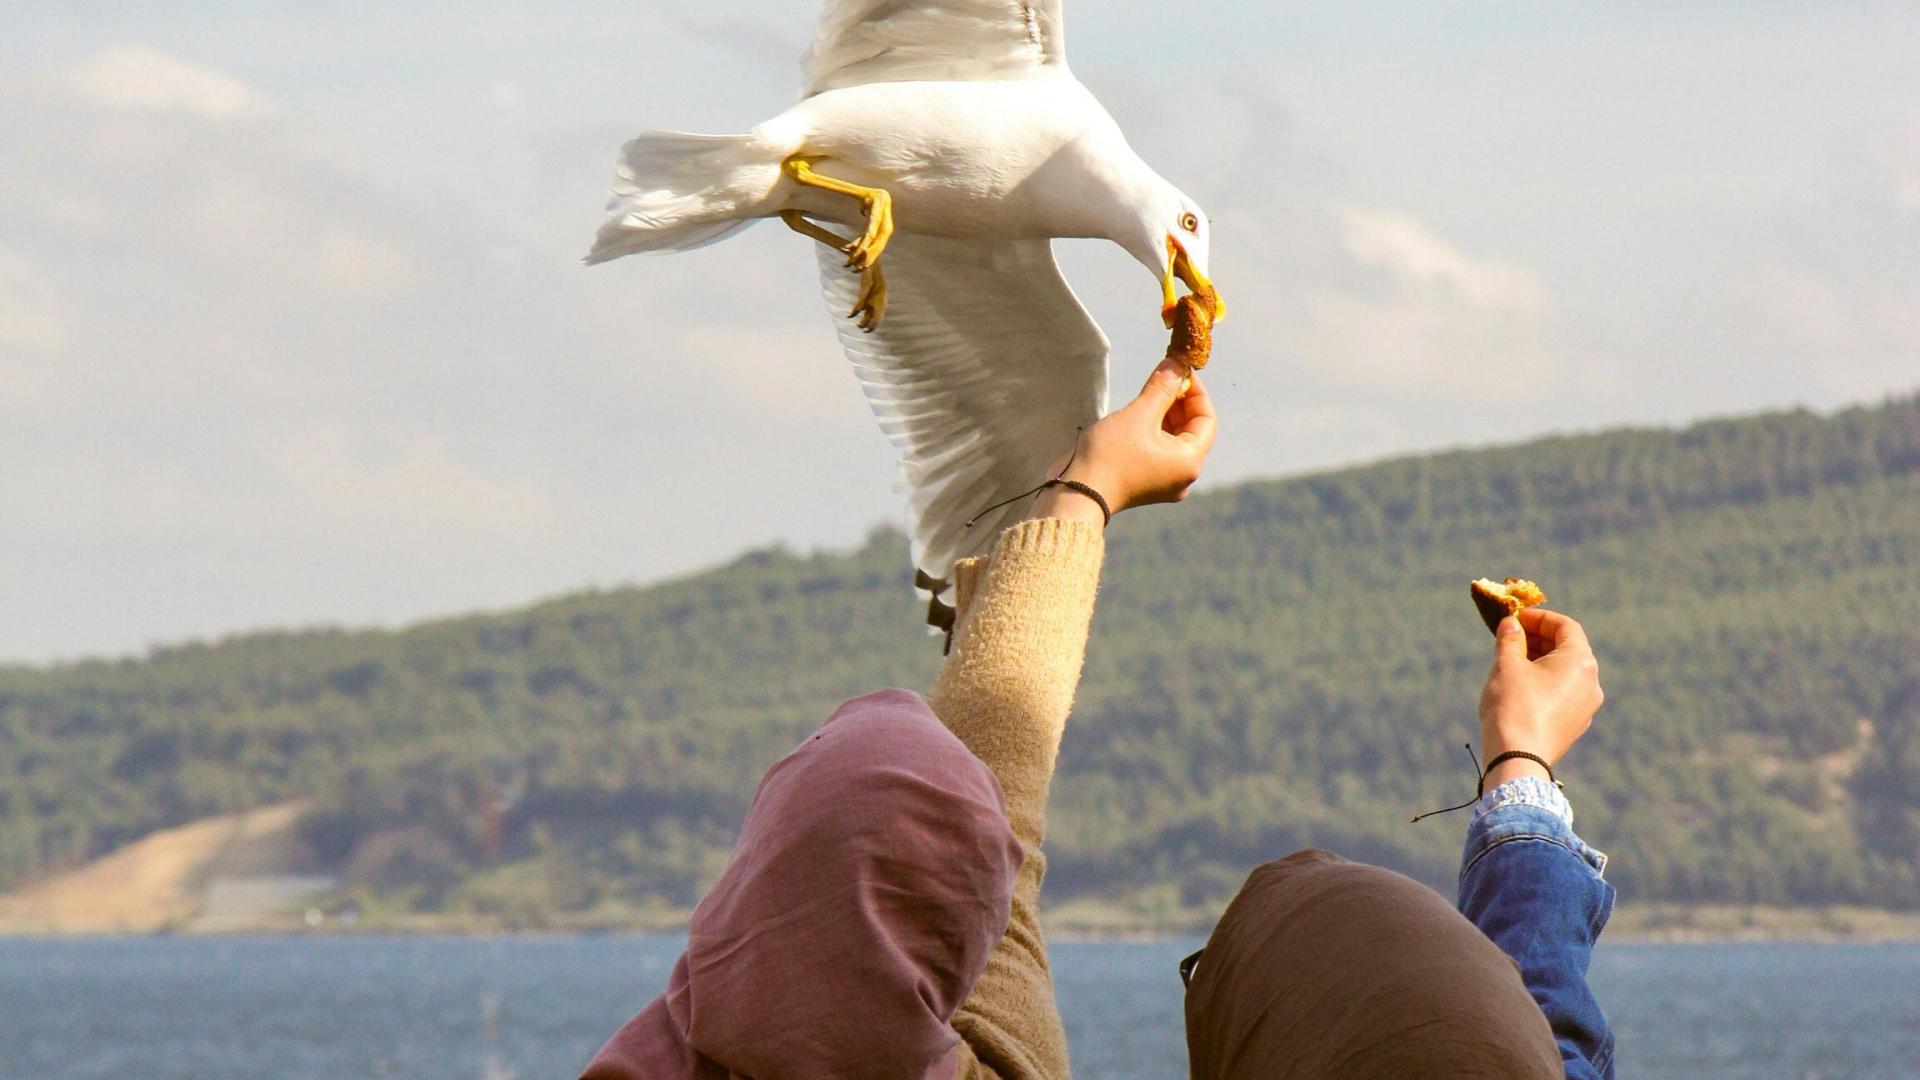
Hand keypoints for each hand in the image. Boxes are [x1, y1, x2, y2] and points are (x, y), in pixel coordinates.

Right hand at [1033, 358, 1217, 524]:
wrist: (1077, 494)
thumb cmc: (1110, 456)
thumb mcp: (1139, 415)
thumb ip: (1162, 388)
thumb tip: (1176, 364)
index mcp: (1190, 461)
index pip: (1206, 418)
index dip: (1195, 390)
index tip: (1179, 369)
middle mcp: (1183, 474)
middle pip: (1191, 429)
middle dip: (1178, 400)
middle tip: (1162, 375)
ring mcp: (1164, 481)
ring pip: (1173, 438)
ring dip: (1164, 413)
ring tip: (1148, 392)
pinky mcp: (1146, 482)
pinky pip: (1158, 449)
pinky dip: (1153, 429)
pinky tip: (1138, 413)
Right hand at [1477, 608, 1604, 788]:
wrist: (1518, 759)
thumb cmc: (1513, 706)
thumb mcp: (1506, 665)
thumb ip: (1510, 639)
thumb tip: (1510, 624)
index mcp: (1580, 661)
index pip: (1565, 626)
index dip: (1539, 618)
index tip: (1516, 617)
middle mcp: (1591, 682)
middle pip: (1568, 649)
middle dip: (1538, 639)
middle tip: (1511, 637)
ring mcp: (1587, 706)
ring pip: (1565, 672)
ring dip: (1541, 661)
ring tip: (1511, 662)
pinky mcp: (1576, 724)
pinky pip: (1564, 693)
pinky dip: (1545, 683)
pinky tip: (1520, 688)